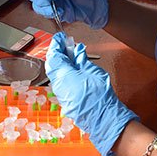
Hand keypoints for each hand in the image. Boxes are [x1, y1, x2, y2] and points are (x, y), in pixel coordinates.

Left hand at [45, 32, 137, 155]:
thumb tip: (77, 50)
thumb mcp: (92, 71)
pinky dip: (64, 72)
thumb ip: (81, 59)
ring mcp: (60, 93)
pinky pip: (60, 82)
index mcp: (63, 75)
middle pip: (52, 64)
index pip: (54, 55)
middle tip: (65, 44)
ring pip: (55, 73)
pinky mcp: (65, 99)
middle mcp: (58, 84)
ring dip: (61, 62)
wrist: (104, 117)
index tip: (60, 37)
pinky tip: (72, 68)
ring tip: (71, 54)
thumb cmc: (100, 95)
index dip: (56, 44)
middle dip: (57, 52)